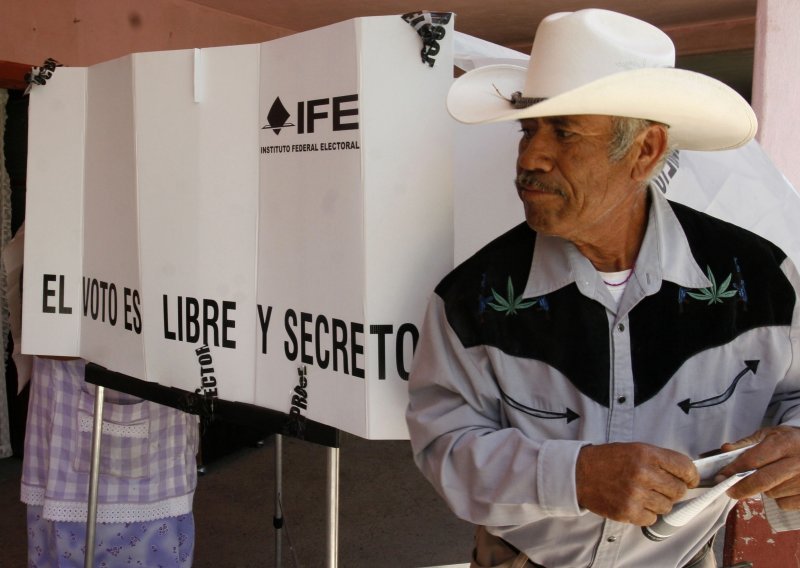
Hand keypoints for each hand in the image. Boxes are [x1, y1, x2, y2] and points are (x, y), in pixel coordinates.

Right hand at [576, 442, 698, 525]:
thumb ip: (659, 460)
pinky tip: (635, 503)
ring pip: (667, 507)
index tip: (689, 480)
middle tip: (659, 487)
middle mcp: (643, 473)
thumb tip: (686, 475)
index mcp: (646, 454)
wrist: (579, 473)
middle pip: (679, 490)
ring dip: (659, 503)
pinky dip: (646, 514)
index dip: (691, 476)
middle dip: (672, 490)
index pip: (685, 468)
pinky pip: (652, 519)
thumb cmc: (608, 460)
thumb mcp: (634, 449)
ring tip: (643, 495)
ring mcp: (635, 494)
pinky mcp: (628, 512)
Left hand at [715, 426, 799, 508]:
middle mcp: (797, 462)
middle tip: (730, 491)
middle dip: (742, 488)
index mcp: (785, 443)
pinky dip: (778, 498)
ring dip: (764, 489)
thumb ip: (747, 443)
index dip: (734, 469)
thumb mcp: (770, 434)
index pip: (754, 459)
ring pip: (772, 493)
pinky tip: (784, 485)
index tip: (721, 476)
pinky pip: (784, 503)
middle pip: (763, 481)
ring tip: (772, 477)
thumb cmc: (791, 442)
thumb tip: (725, 449)